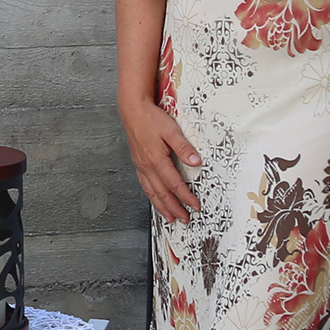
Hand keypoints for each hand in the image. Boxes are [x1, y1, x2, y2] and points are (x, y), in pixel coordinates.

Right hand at [123, 100, 199, 222]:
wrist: (133, 110)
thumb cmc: (150, 118)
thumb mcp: (171, 130)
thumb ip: (184, 148)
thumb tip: (196, 162)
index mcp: (156, 160)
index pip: (174, 184)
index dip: (186, 197)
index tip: (195, 206)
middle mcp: (147, 166)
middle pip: (162, 193)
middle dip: (174, 208)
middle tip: (184, 219)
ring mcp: (141, 166)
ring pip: (151, 192)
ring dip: (162, 207)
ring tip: (169, 218)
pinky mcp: (138, 163)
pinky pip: (145, 185)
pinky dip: (151, 196)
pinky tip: (155, 199)